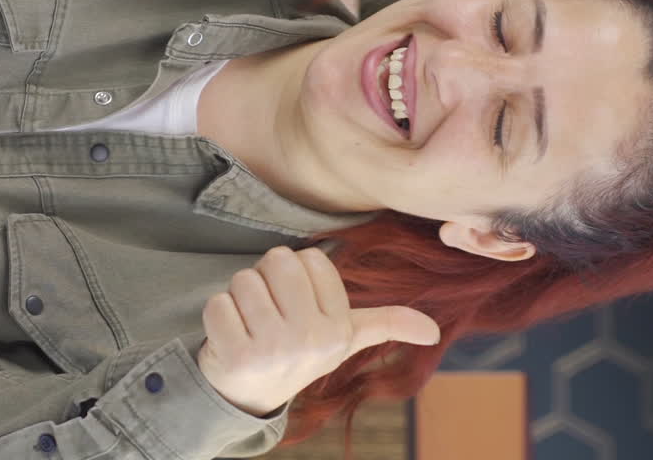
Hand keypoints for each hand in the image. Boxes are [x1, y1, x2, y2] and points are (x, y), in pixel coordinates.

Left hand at [195, 245, 440, 417]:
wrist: (251, 395)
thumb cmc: (299, 352)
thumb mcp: (344, 339)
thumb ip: (385, 324)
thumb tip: (435, 331)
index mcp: (339, 329)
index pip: (310, 258)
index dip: (297, 275)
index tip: (296, 305)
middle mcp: (311, 340)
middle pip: (277, 261)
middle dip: (266, 279)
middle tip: (268, 311)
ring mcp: (274, 349)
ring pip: (245, 279)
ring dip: (240, 297)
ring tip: (250, 324)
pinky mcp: (236, 355)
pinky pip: (217, 303)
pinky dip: (217, 314)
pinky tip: (229, 337)